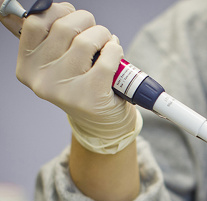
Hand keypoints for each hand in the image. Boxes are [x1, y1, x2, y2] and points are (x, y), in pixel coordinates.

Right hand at [13, 3, 140, 153]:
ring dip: (104, 35)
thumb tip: (64, 9)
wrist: (101, 121)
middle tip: (97, 33)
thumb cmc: (82, 83)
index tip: (72, 16)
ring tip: (107, 44)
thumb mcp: (59, 61)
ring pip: (86, 40)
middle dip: (87, 22)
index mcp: (28, 64)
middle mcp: (41, 78)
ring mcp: (64, 89)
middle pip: (65, 26)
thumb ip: (55, 37)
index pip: (35, 22)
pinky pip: (107, 58)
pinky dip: (115, 50)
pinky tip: (115, 55)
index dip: (59, 11)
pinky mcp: (90, 96)